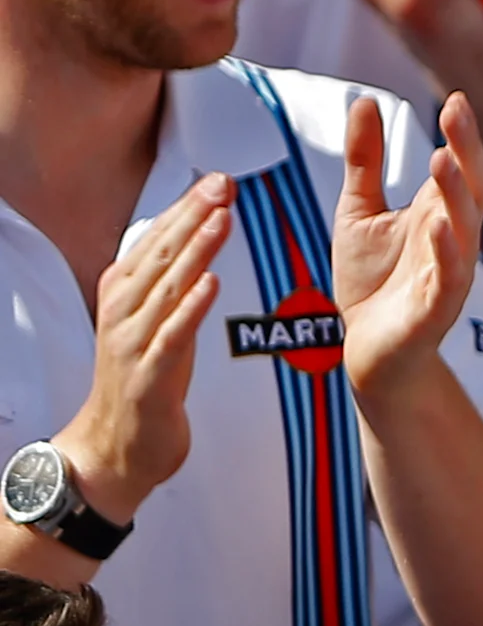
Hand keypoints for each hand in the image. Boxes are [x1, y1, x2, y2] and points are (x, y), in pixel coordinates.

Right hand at [57, 174, 231, 523]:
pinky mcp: (149, 375)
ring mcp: (133, 342)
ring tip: (220, 218)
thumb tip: (197, 241)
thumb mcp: (158, 323)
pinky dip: (191, 308)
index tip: (215, 179)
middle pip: (161, 255)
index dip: (185, 209)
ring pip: (167, 288)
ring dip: (195, 251)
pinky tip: (210, 283)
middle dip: (192, 216)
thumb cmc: (146, 379)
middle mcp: (123, 311)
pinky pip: (172, 336)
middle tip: (221, 183)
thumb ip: (172, 285)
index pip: (157, 241)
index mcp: (124, 294)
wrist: (117, 445)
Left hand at [333, 93, 482, 398]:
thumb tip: (364, 102)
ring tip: (443, 160)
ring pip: (465, 231)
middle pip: (471, 189)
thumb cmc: (371, 283)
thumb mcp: (360, 209)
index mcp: (439, 214)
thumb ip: (365, 160)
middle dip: (467, 151)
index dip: (462, 135)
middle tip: (456, 112)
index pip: (461, 167)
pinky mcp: (436, 311)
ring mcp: (448, 275)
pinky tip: (441, 228)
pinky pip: (449, 280)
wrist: (367, 351)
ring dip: (458, 196)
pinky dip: (448, 254)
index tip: (454, 99)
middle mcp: (452, 240)